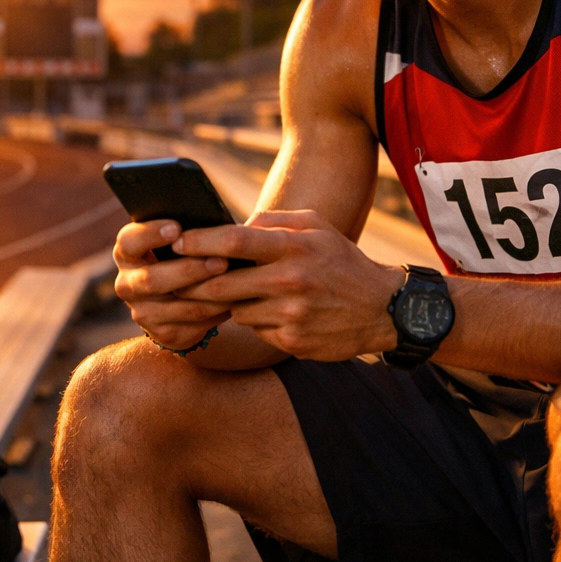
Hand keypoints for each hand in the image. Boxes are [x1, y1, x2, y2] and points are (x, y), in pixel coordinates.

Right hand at [112, 219, 233, 349]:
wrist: (182, 297)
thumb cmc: (185, 254)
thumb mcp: (180, 239)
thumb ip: (186, 230)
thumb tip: (211, 219)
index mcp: (127, 252)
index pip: (129, 241)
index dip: (150, 234)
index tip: (176, 228)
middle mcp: (127, 283)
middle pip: (152, 280)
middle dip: (190, 270)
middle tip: (221, 261)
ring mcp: (142, 312)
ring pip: (177, 305)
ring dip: (210, 293)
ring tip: (237, 281)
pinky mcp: (162, 333)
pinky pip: (193, 323)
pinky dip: (216, 311)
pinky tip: (234, 299)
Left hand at [173, 210, 406, 360]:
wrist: (383, 309)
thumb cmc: (342, 261)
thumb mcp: (316, 226)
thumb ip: (273, 221)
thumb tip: (233, 225)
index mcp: (294, 247)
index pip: (232, 242)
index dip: (198, 242)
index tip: (177, 242)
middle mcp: (289, 281)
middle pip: (221, 284)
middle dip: (196, 281)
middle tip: (182, 276)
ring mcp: (290, 315)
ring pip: (235, 310)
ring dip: (232, 302)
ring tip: (250, 293)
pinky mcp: (291, 341)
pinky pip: (255, 330)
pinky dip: (257, 321)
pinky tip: (275, 312)